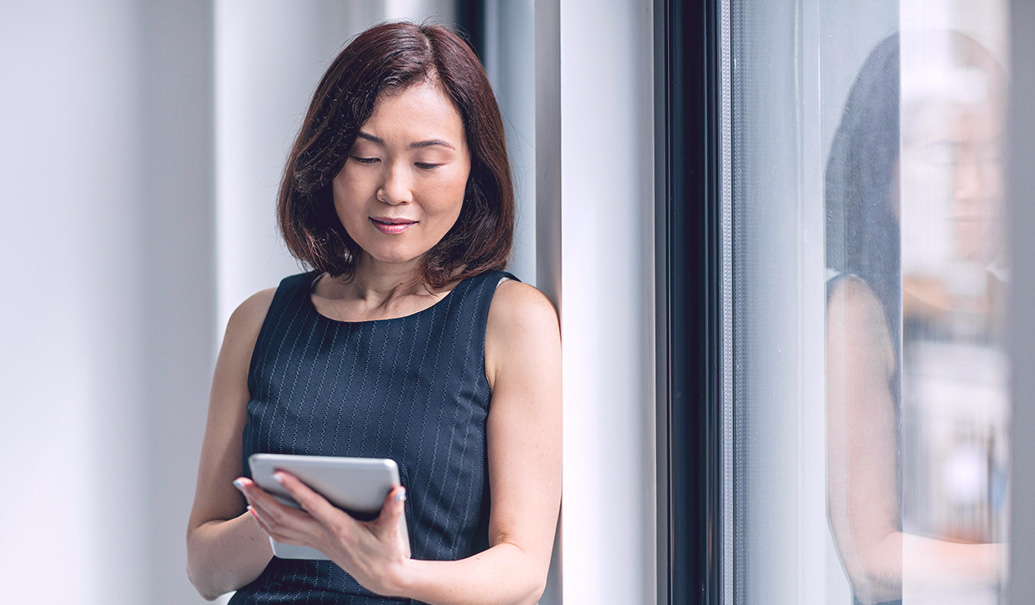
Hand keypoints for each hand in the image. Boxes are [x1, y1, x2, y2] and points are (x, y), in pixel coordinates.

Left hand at [233, 473, 411, 596]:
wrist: (382, 578)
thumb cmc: (387, 552)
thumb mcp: (393, 531)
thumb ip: (394, 509)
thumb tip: (398, 491)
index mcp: (340, 527)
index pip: (312, 505)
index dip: (295, 489)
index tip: (278, 473)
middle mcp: (322, 535)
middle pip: (282, 516)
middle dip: (259, 497)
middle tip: (241, 479)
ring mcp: (314, 541)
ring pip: (277, 526)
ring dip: (257, 507)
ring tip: (243, 488)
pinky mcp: (313, 545)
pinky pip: (281, 535)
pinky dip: (264, 523)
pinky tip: (255, 512)